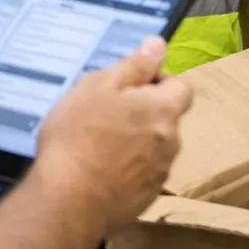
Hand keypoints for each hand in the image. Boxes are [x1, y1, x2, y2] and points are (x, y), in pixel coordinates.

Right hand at [29, 36, 192, 236]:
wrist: (67, 203)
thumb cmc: (78, 137)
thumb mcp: (99, 86)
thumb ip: (134, 65)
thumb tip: (158, 45)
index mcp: (164, 110)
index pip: (181, 86)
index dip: (158, 81)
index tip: (130, 85)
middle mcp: (171, 142)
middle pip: (167, 118)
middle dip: (144, 112)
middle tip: (106, 113)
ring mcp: (159, 174)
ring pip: (154, 147)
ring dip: (135, 141)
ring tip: (96, 144)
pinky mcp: (144, 199)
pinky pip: (141, 175)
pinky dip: (126, 169)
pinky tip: (97, 170)